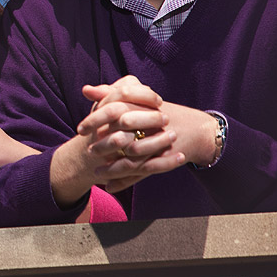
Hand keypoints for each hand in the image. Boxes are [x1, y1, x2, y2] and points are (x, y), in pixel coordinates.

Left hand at [79, 77, 183, 191]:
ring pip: (132, 160)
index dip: (95, 121)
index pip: (114, 112)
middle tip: (88, 151)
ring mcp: (158, 146)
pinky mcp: (162, 161)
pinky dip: (124, 181)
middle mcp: (152, 127)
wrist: (196, 130)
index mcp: (143, 108)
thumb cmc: (160, 111)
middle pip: (122, 138)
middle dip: (103, 147)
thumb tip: (85, 90)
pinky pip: (142, 174)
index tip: (80, 130)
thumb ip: (111, 92)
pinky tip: (109, 186)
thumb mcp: (138, 98)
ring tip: (96, 173)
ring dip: (112, 169)